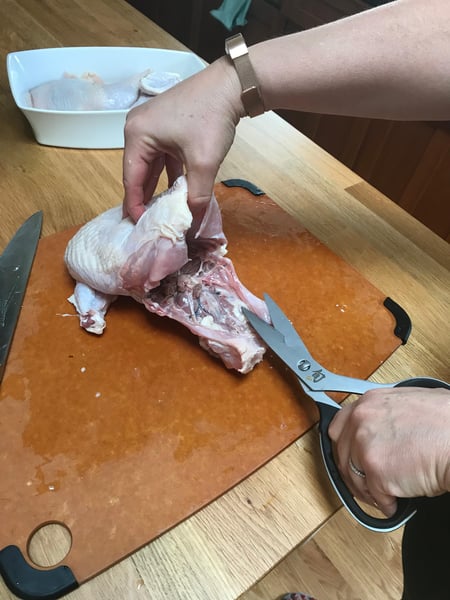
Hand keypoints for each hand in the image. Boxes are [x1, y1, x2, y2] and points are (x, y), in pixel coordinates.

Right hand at [122, 57, 243, 221]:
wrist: (232, 85)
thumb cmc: (211, 118)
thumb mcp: (204, 163)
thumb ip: (197, 198)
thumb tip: (193, 227)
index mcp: (137, 135)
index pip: (131, 179)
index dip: (135, 206)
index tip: (140, 227)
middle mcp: (137, 128)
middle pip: (138, 172)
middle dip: (145, 198)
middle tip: (148, 224)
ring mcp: (151, 125)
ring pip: (151, 165)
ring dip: (157, 187)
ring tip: (159, 212)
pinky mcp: (165, 125)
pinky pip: (161, 156)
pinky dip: (167, 173)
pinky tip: (174, 191)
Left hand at [328, 386, 449, 516]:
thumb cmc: (447, 423)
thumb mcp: (410, 403)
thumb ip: (387, 413)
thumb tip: (385, 427)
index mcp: (369, 403)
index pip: (339, 426)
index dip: (344, 446)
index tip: (350, 457)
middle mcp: (361, 421)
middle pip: (341, 453)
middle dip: (352, 470)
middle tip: (364, 481)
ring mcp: (365, 445)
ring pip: (354, 477)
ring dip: (367, 490)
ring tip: (383, 496)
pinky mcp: (375, 471)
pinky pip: (374, 495)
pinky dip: (384, 503)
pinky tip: (394, 503)